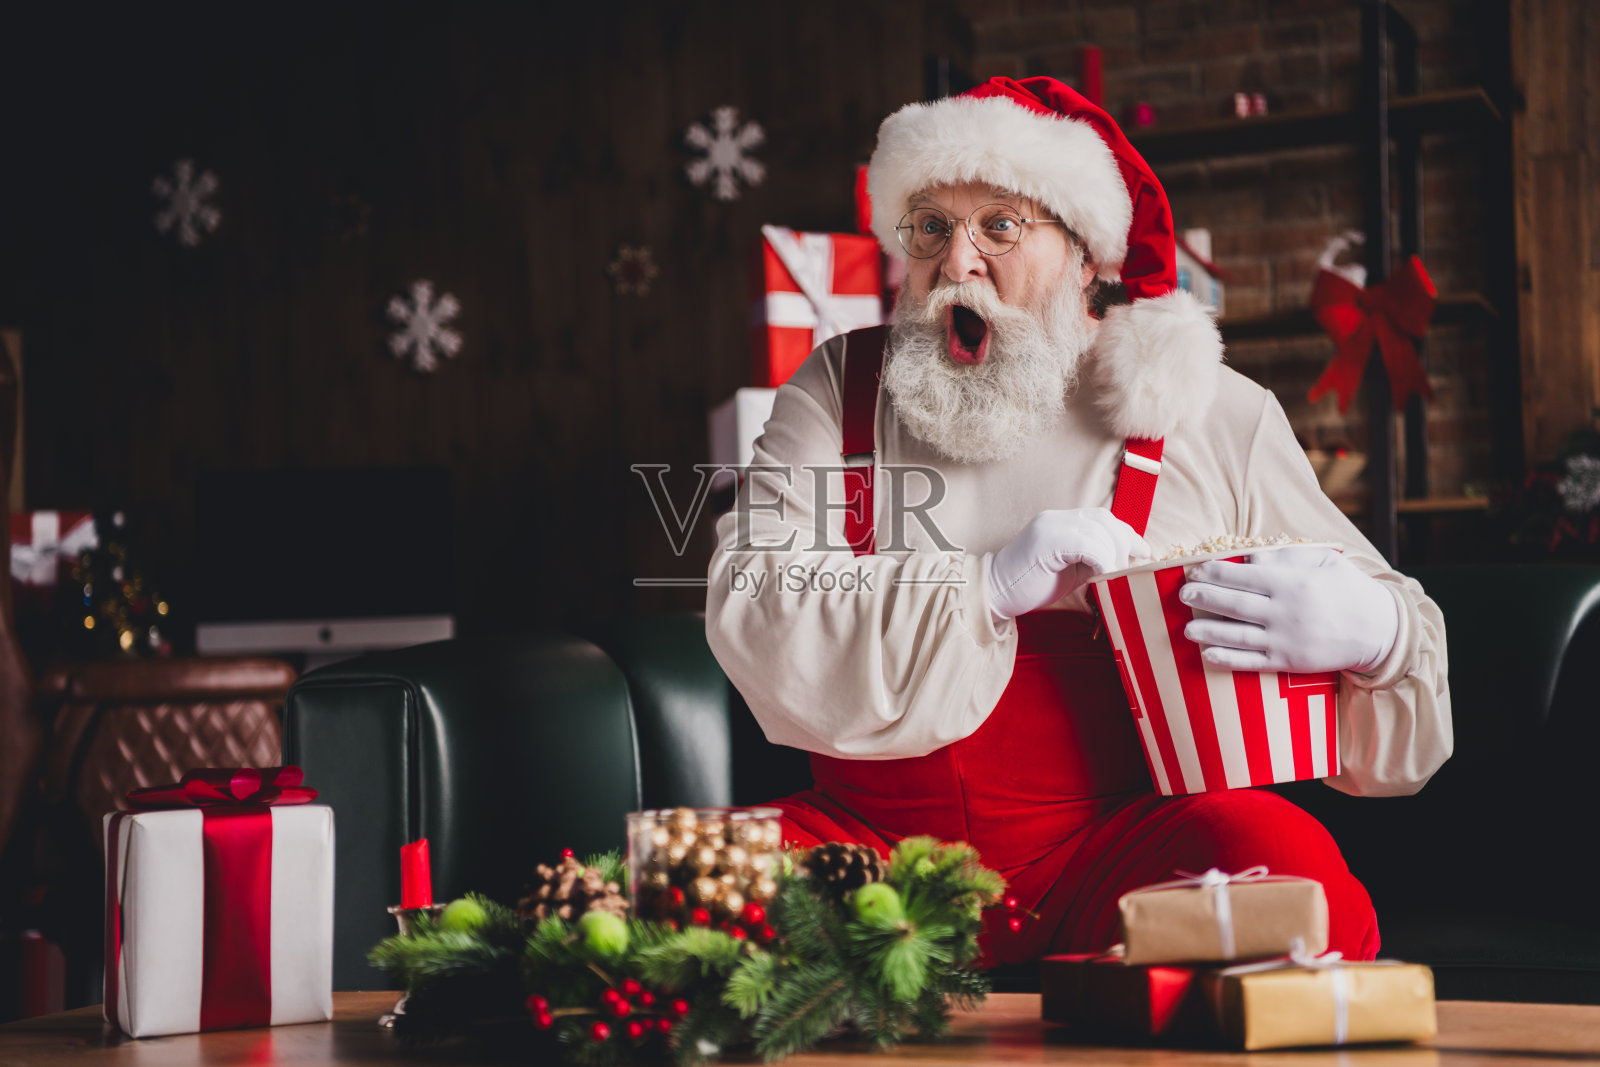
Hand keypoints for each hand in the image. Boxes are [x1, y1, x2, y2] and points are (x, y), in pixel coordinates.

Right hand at [987, 508, 1150, 622]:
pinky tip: (1102, 575)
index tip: (1140, 551)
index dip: (1124, 533)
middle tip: (1134, 564)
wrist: (992, 594)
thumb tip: (1122, 564)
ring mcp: (1050, 526)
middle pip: (1104, 520)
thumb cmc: (1028, 586)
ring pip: (1099, 531)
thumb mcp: (1068, 571)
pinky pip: (1088, 545)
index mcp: (1059, 522)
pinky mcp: (1047, 540)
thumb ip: (1091, 561)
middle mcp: (1055, 518)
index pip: (1101, 518)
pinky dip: (1102, 560)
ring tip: (1116, 575)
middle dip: (1125, 541)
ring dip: (1114, 555)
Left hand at [1179, 547, 1398, 672]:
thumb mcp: (1324, 561)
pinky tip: (1207, 654)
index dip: (1214, 573)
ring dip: (1208, 631)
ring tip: (1186, 627)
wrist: (1378, 630)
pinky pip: (1252, 661)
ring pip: (1237, 635)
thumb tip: (1250, 558)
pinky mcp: (1288, 662)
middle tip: (1182, 595)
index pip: (1243, 576)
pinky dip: (1227, 659)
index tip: (1194, 570)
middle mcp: (1285, 611)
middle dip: (1204, 598)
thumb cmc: (1348, 589)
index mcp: (1292, 582)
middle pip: (1234, 604)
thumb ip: (1286, 556)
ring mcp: (1285, 639)